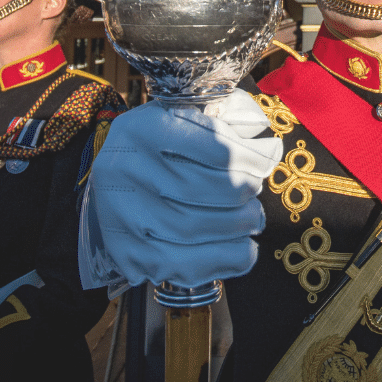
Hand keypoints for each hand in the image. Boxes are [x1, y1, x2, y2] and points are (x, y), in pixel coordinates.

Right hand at [79, 89, 282, 290]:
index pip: (212, 145)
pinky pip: (180, 264)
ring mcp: (121, 213)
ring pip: (191, 227)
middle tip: (257, 192)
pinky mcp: (125, 251)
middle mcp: (125, 168)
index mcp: (144, 127)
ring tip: (253, 218)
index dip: (251, 155)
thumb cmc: (161, 147)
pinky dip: (223, 260)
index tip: (269, 156)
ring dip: (236, 226)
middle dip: (243, 191)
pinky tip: (245, 250)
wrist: (113, 183)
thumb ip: (226, 117)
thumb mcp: (186, 116)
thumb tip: (263, 138)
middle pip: (200, 187)